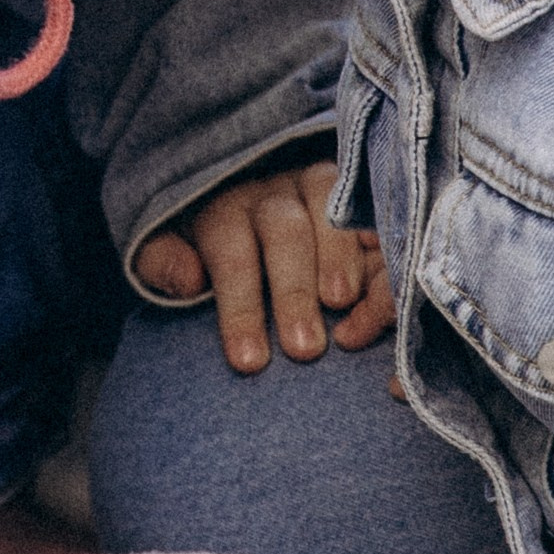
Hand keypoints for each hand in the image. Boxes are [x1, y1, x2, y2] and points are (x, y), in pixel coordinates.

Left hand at [136, 155, 394, 373]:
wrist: (245, 201)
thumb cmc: (205, 251)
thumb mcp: (168, 247)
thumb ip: (164, 262)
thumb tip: (187, 279)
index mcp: (224, 208)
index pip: (229, 251)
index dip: (239, 305)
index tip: (248, 361)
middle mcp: (275, 194)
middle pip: (284, 232)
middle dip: (293, 290)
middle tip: (303, 349)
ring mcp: (323, 192)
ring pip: (335, 215)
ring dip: (342, 261)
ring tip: (344, 311)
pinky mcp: (363, 203)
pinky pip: (381, 220)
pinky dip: (388, 254)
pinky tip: (389, 297)